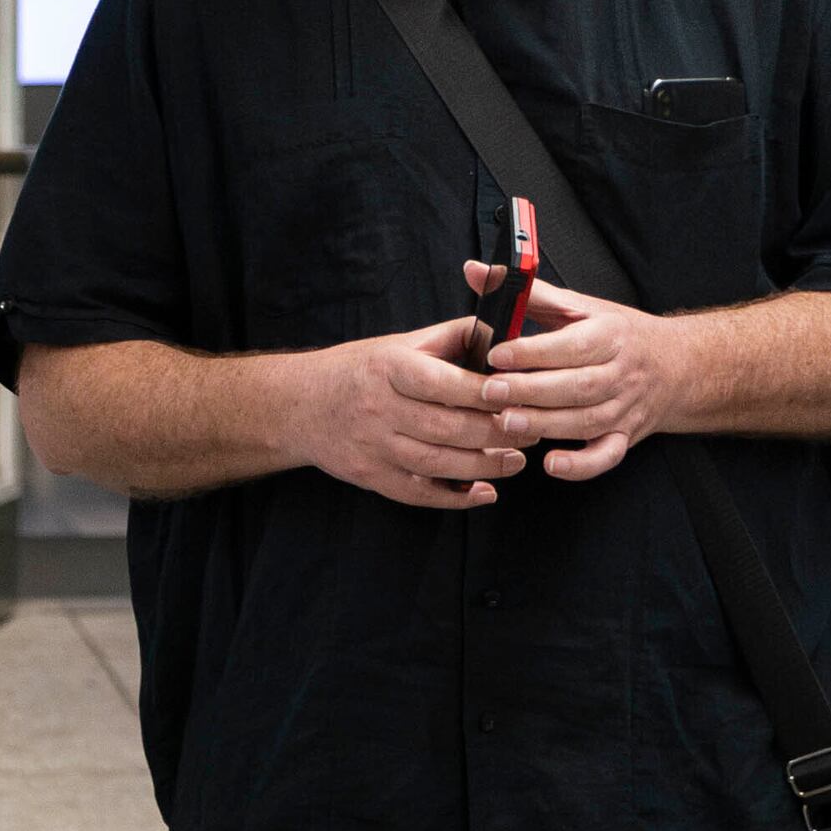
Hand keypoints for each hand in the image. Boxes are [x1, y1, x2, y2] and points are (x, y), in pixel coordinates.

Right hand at [287, 320, 520, 509]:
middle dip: (496, 433)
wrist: (300, 405)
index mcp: (389, 369)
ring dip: (482, 466)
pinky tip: (483, 493)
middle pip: (446, 428)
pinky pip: (418, 493)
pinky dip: (454, 498)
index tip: (517, 395)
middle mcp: (379, 409)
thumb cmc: (359, 370)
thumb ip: (450, 339)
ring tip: (515, 462)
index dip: (483, 393)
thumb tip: (501, 332)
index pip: (443, 384)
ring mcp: (373, 447)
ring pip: (437, 464)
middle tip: (531, 431)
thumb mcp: (399, 344)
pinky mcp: (371, 476)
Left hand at [475, 272, 678, 480]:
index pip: (572, 345)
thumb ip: (527, 293)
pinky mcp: (624, 437)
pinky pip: (606, 456)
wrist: (675, 365)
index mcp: (610, 335)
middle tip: (490, 392)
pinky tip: (552, 464)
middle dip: (530, 391)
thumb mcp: (579, 307)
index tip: (497, 354)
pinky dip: (582, 466)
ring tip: (506, 424)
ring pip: (585, 421)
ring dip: (545, 425)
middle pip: (576, 386)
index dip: (534, 352)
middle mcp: (620, 372)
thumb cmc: (616, 334)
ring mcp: (624, 408)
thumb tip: (476, 271)